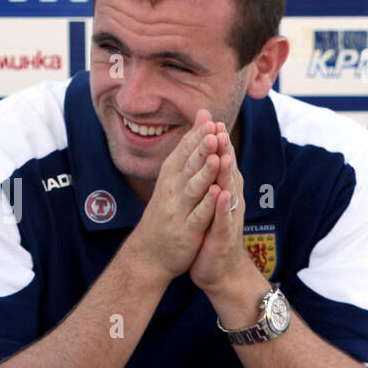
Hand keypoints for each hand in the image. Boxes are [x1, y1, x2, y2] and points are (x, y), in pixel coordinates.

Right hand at [122, 111, 223, 285]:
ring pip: (193, 189)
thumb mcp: (174, 176)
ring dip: (204, 173)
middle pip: (188, 166)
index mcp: (170, 176)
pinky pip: (198, 216)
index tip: (209, 119)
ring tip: (216, 158)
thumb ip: (189, 147)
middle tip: (213, 131)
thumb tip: (203, 115)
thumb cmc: (166, 210)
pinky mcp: (186, 231)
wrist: (150, 252)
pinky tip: (217, 194)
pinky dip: (207, 205)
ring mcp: (178, 211)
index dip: (197, 137)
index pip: (184, 152)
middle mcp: (172, 190)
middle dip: (201, 149)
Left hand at [189, 126, 261, 301]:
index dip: (217, 142)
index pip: (221, 162)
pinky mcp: (225, 236)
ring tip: (223, 155)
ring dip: (227, 174)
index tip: (211, 119)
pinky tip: (221, 195)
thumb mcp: (211, 202)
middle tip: (219, 127)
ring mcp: (229, 218)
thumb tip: (211, 153)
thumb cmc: (213, 233)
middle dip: (224, 150)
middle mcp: (230, 201)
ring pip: (229, 192)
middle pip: (228, 171)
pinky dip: (223, 207)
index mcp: (224, 191)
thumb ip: (212, 178)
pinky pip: (224, 220)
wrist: (220, 270)